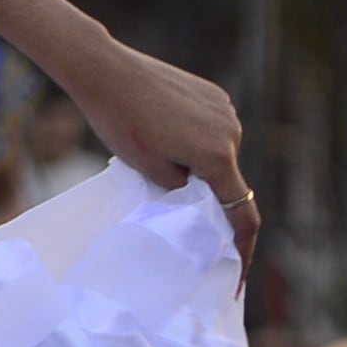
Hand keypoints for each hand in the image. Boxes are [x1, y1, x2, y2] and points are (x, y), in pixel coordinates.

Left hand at [59, 38, 255, 265]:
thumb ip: (181, 191)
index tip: (238, 276)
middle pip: (225, 180)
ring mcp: (226, 111)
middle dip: (206, 195)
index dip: (242, 249)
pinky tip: (162, 129)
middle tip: (173, 199)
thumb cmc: (119, 121)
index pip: (241, 214)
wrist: (104, 70)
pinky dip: (195, 139)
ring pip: (217, 154)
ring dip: (197, 163)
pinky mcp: (215, 95)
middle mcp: (231, 133)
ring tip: (154, 151)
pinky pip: (211, 129)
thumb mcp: (148, 169)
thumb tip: (199, 199)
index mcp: (217, 156)